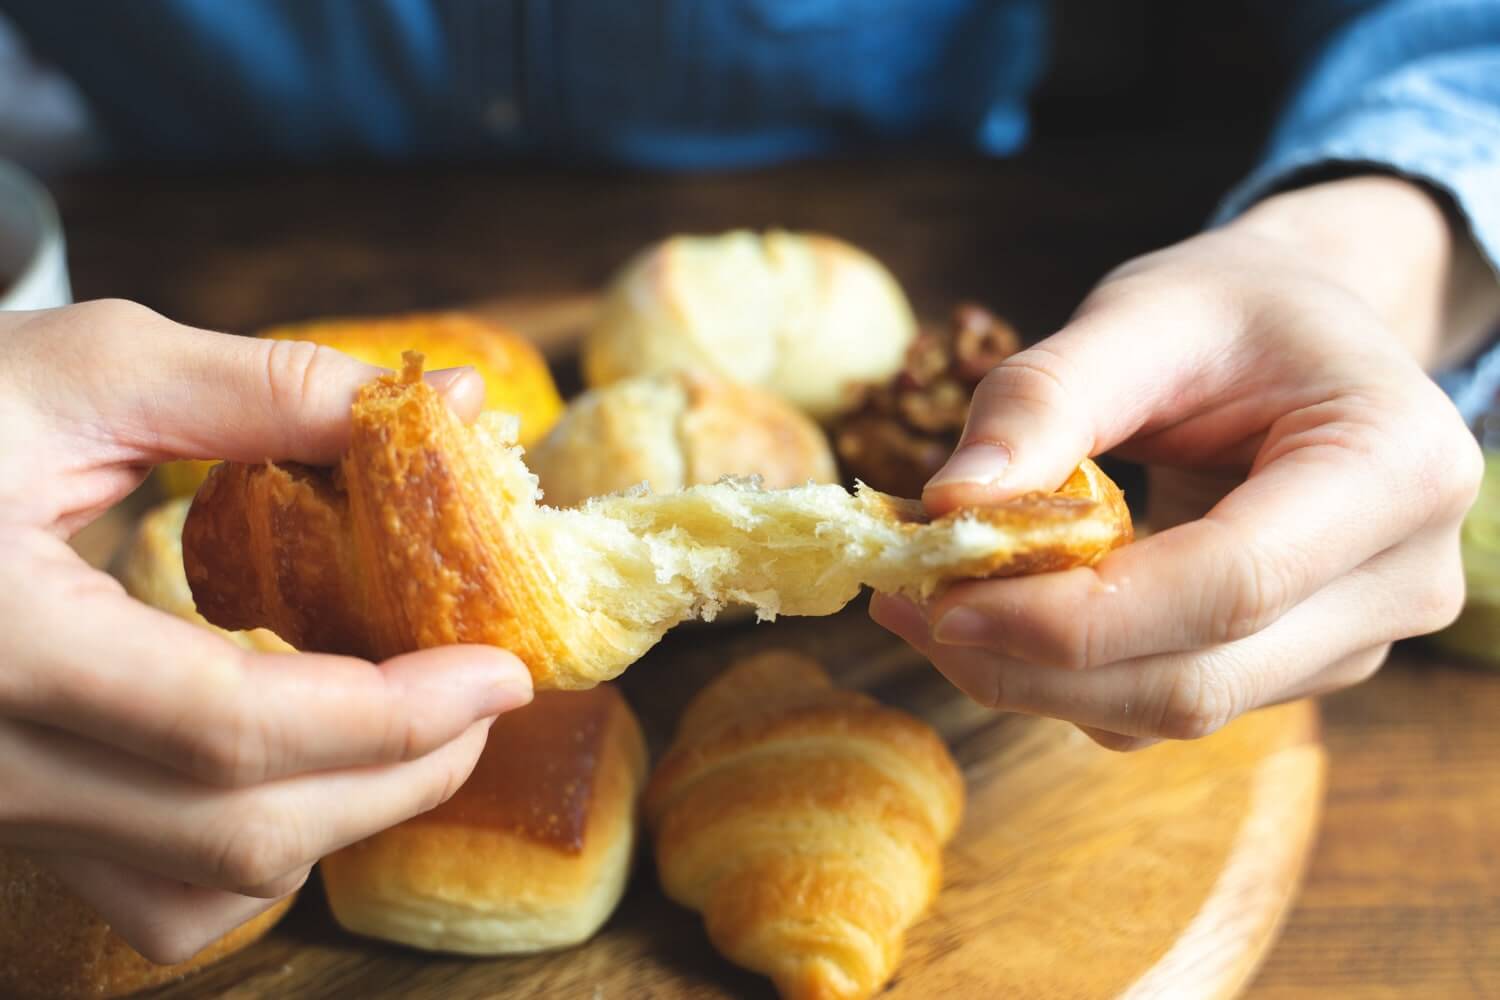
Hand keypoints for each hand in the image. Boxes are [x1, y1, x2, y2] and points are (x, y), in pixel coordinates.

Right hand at [0, 301, 533, 961]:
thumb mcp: (83, 370)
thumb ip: (265, 387)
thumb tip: (446, 400)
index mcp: (0, 639)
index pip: (228, 727)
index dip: (393, 712)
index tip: (502, 670)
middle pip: (239, 832)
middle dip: (401, 772)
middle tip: (486, 694)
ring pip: (200, 888)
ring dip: (342, 818)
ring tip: (417, 726)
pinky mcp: (13, 818)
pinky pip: (154, 900)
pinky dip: (257, 855)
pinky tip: (300, 770)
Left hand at [872, 177, 1485, 749]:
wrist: (1307, 336)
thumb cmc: (1234, 310)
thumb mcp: (1141, 313)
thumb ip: (1044, 398)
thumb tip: (948, 503)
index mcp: (1393, 466)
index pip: (1229, 586)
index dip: (1075, 616)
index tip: (942, 597)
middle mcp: (1400, 577)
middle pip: (1195, 680)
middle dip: (1031, 662)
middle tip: (905, 602)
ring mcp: (1354, 639)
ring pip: (1172, 709)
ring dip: (1032, 677)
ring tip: (929, 600)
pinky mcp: (1293, 666)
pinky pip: (1161, 703)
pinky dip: (1063, 676)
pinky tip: (994, 613)